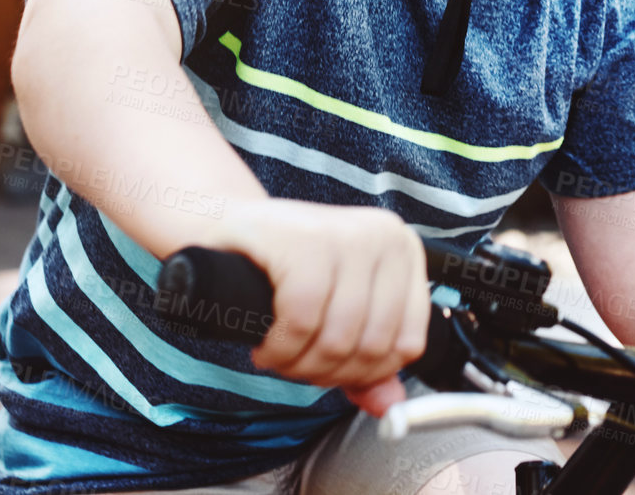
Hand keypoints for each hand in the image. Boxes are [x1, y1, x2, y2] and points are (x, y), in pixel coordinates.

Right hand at [213, 199, 429, 416]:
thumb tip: (389, 403)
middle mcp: (385, 237)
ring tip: (279, 356)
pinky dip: (280, 349)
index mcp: (403, 253)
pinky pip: (302, 322)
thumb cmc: (285, 269)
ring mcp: (348, 235)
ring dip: (299, 366)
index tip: (332, 372)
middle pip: (372, 346)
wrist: (227, 230)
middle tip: (296, 365)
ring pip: (338, 339)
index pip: (408, 343)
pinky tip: (266, 346)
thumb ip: (366, 360)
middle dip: (326, 373)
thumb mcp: (336, 310)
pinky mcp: (306, 242)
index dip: (366, 375)